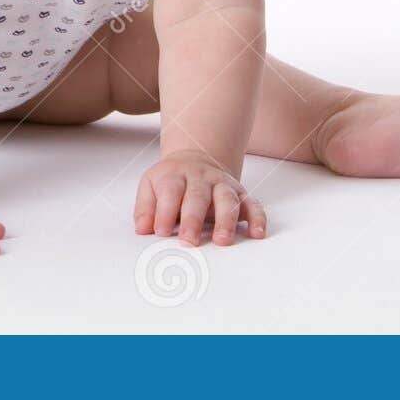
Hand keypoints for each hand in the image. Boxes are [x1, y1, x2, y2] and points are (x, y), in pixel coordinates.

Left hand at [134, 151, 266, 245]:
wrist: (195, 158)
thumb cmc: (171, 180)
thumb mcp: (150, 186)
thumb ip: (145, 208)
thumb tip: (142, 229)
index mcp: (176, 176)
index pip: (170, 191)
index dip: (164, 212)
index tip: (160, 232)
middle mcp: (201, 178)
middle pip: (198, 196)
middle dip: (194, 219)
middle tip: (189, 241)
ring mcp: (222, 185)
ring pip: (227, 199)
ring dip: (226, 220)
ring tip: (222, 241)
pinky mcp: (240, 194)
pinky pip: (253, 204)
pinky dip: (257, 218)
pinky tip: (257, 233)